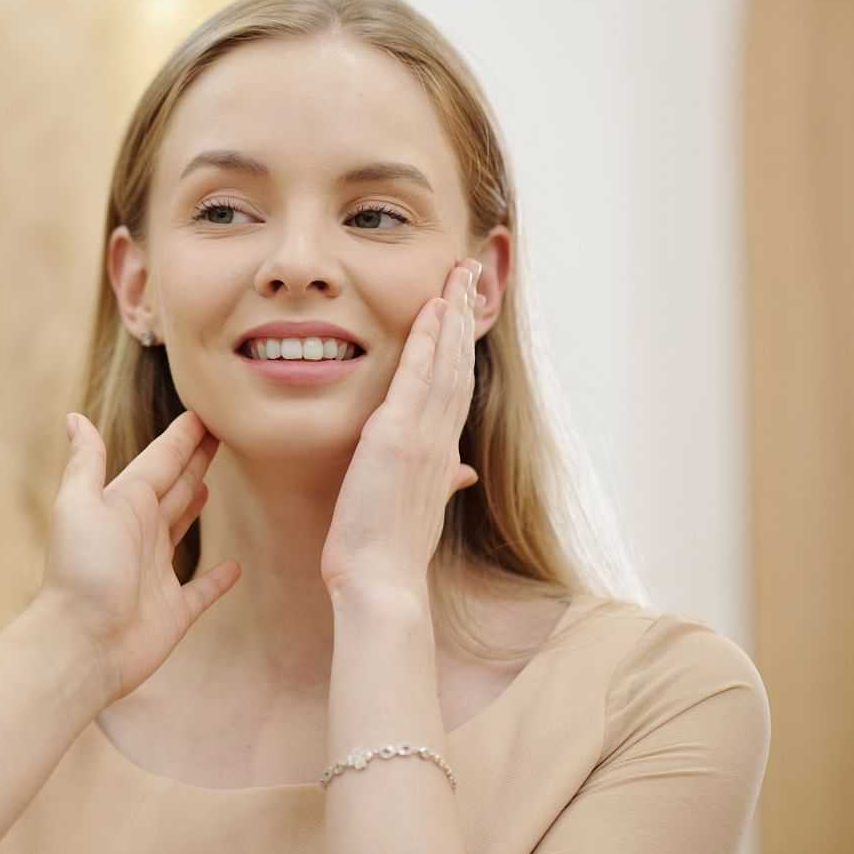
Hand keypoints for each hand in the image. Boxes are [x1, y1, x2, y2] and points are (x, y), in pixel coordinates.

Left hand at [37, 410, 240, 700]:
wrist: (81, 643)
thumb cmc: (81, 570)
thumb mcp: (78, 504)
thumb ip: (85, 462)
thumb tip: (74, 417)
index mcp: (123, 505)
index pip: (159, 462)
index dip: (181, 438)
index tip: (204, 412)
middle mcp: (140, 534)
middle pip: (175, 488)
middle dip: (194, 461)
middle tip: (221, 436)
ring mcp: (157, 572)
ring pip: (183, 529)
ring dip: (196, 507)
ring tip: (211, 485)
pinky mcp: (174, 610)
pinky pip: (202, 590)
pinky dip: (218, 579)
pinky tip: (236, 567)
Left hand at [321, 259, 481, 600]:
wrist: (382, 583)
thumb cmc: (390, 554)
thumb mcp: (421, 511)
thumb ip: (443, 483)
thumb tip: (461, 473)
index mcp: (442, 453)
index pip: (456, 386)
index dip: (461, 344)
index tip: (464, 308)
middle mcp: (440, 438)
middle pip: (459, 363)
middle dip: (465, 314)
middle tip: (471, 270)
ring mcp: (423, 436)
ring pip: (446, 362)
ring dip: (454, 314)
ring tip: (460, 272)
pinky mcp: (398, 437)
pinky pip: (417, 376)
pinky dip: (427, 340)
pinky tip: (433, 307)